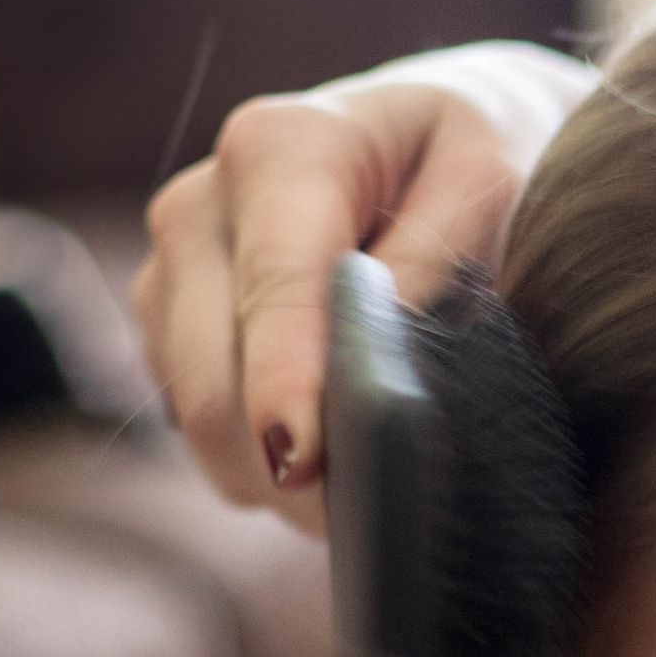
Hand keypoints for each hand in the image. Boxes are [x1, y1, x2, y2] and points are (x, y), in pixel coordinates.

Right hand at [132, 41, 593, 533]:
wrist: (418, 139)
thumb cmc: (468, 157)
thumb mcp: (489, 175)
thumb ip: (440, 251)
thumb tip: (377, 340)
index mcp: (281, 150)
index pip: (275, 290)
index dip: (285, 384)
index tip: (305, 460)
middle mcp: (200, 205)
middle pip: (212, 378)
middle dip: (286, 461)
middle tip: (381, 517)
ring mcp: (170, 270)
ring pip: (196, 419)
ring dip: (274, 473)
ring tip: (369, 479)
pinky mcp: (166, 324)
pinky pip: (196, 427)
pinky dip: (260, 456)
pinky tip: (329, 441)